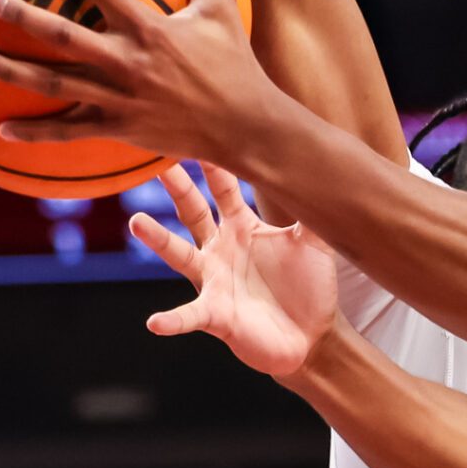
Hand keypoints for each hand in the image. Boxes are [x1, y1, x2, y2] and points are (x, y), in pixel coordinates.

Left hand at [0, 0, 277, 166]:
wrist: (243, 125)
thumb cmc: (234, 64)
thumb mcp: (222, 8)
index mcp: (151, 30)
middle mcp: (129, 63)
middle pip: (65, 37)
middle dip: (26, 18)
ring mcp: (120, 99)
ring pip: (56, 85)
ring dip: (14, 73)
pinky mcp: (119, 129)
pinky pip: (70, 132)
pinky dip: (36, 133)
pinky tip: (4, 129)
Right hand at [130, 164, 337, 376]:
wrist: (312, 336)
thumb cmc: (309, 287)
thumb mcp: (315, 244)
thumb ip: (316, 209)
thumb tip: (330, 167)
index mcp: (243, 227)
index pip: (224, 188)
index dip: (214, 163)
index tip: (201, 131)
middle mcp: (220, 249)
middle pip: (193, 211)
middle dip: (178, 187)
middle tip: (157, 161)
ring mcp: (213, 281)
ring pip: (180, 255)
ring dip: (158, 239)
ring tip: (136, 222)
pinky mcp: (215, 316)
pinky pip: (188, 317)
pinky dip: (171, 320)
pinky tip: (154, 323)